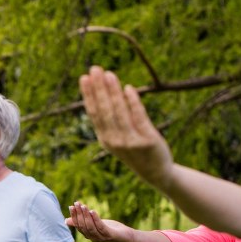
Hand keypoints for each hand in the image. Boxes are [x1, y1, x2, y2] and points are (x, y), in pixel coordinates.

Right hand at [66, 201, 127, 241]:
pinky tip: (93, 211)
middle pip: (83, 226)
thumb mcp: (95, 223)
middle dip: (78, 214)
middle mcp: (92, 237)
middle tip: (76, 203)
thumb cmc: (110, 229)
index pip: (78, 226)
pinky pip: (100, 227)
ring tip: (84, 206)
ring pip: (90, 226)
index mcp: (88, 235)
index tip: (72, 206)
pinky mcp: (109, 235)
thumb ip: (83, 221)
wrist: (125, 236)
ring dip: (86, 216)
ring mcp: (101, 237)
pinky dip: (96, 219)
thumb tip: (66, 220)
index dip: (74, 216)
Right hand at [78, 66, 174, 184]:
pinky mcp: (148, 141)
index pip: (94, 113)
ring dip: (113, 92)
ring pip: (119, 112)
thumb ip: (112, 119)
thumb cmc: (136, 151)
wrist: (156, 172)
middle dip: (99, 88)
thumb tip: (106, 91)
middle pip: (104, 110)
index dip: (88, 95)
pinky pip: (139, 117)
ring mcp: (131, 142)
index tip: (84, 78)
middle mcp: (115, 141)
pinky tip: (129, 88)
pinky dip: (133, 102)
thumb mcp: (120, 137)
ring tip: (109, 74)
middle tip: (95, 69)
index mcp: (105, 139)